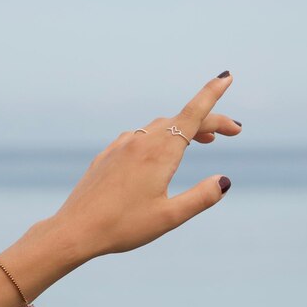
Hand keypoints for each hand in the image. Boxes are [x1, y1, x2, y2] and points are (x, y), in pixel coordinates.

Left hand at [53, 71, 240, 259]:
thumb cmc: (122, 226)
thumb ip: (201, 198)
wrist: (75, 230)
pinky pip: (138, 137)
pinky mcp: (107, 156)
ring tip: (201, 141)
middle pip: (180, 120)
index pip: (193, 114)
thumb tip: (224, 181)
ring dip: (183, 129)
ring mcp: (120, 146)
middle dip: (208, 121)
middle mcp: (140, 142)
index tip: (227, 77)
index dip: (212, 94)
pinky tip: (159, 153)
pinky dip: (158, 137)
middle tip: (231, 133)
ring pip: (159, 127)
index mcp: (160, 152)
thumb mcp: (170, 217)